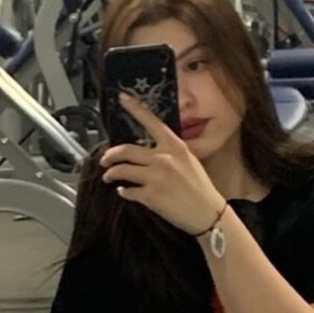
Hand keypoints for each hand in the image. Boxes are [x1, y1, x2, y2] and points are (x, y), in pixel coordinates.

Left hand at [100, 94, 223, 235]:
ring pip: (121, 170)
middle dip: (110, 155)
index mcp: (175, 147)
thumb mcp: (189, 162)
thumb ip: (170, 153)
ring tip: (109, 177)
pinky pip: (127, 191)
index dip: (135, 108)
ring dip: (111, 173)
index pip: (152, 122)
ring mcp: (155, 177)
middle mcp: (163, 159)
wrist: (208, 214)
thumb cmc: (200, 188)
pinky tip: (125, 192)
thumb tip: (148, 152)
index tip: (121, 98)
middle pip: (126, 150)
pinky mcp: (150, 196)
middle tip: (105, 160)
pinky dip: (123, 192)